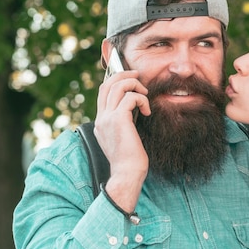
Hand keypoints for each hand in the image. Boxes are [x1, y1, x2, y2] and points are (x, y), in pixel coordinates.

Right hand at [94, 70, 150, 211]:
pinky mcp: (118, 120)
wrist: (127, 173)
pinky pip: (131, 97)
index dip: (115, 80)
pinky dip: (142, 99)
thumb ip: (123, 122)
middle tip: (138, 75)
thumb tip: (134, 107)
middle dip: (124, 75)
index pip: (103, 92)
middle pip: (108, 84)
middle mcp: (101, 118)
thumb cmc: (130, 159)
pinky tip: (148, 111)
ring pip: (118, 86)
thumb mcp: (123, 137)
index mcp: (100, 122)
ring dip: (135, 85)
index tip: (129, 78)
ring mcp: (107, 118)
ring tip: (145, 95)